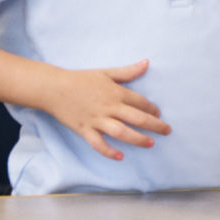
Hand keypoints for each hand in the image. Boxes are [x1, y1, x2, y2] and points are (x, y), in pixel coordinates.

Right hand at [42, 60, 171, 160]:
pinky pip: (98, 143)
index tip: (158, 113)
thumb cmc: (80, 79)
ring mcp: (96, 120)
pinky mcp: (84, 130)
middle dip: (155, 125)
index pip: (140, 102)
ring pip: (121, 132)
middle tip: (167, 131)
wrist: (52, 88)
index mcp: (116, 92)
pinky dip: (108, 151)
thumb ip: (128, 71)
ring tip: (150, 143)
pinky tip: (120, 156)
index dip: (152, 108)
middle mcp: (109, 107)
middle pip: (137, 118)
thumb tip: (147, 62)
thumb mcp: (106, 72)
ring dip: (137, 139)